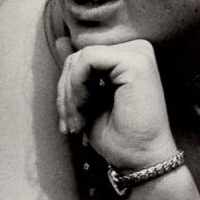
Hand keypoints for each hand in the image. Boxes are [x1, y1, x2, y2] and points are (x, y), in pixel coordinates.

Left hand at [56, 38, 176, 173]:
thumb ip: (78, 71)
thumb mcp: (88, 100)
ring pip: (80, 58)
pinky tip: (84, 109)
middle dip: (65, 93)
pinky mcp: (135, 61)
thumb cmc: (117, 137)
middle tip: (70, 125)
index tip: (67, 120)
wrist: (140, 159)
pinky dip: (77, 86)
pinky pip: (87, 59)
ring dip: (69, 95)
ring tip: (77, 123)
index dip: (66, 88)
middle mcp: (136, 49)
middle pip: (78, 56)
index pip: (81, 58)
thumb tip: (60, 40)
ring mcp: (138, 52)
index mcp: (127, 57)